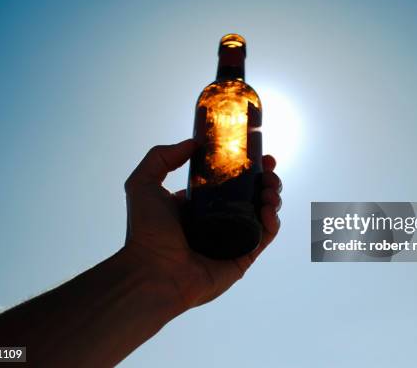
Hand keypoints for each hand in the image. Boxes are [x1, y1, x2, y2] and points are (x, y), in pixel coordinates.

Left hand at [122, 139, 281, 309]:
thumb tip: (192, 143)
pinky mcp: (243, 258)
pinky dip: (273, 221)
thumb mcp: (143, 183)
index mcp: (200, 204)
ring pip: (262, 213)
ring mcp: (232, 239)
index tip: (257, 155)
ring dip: (272, 196)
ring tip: (269, 189)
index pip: (230, 182)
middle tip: (268, 169)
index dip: (246, 167)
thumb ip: (161, 157)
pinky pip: (264, 237)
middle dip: (265, 179)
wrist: (152, 273)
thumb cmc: (146, 232)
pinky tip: (269, 209)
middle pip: (252, 195)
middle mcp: (219, 220)